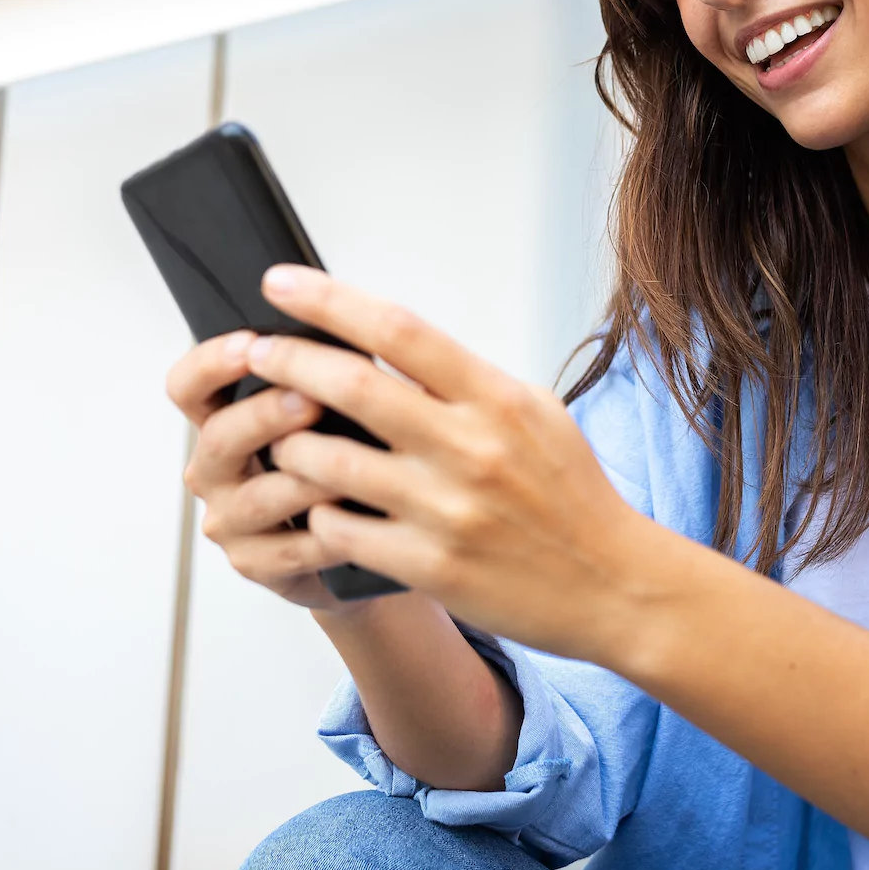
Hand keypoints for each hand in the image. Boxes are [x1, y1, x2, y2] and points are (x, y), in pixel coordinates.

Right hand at [165, 329, 351, 609]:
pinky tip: (359, 519)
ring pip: (258, 496)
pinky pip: (289, 548)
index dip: (211, 362)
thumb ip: (321, 379)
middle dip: (265, 414)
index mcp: (223, 420)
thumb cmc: (341, 464)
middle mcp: (216, 469)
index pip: (189, 386)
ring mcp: (231, 519)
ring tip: (350, 465)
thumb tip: (346, 334)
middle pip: (220, 436)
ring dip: (306, 478)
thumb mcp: (328, 415)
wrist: (357, 543)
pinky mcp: (255, 564)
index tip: (251, 343)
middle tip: (309, 400)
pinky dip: (328, 533)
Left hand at [248, 265, 686, 661]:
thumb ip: (465, 382)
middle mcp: (470, 448)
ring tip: (281, 437)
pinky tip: (319, 506)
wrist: (614, 587)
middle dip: (287, 360)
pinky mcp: (430, 566)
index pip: (398, 328)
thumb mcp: (533, 416)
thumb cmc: (570, 495)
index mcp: (496, 399)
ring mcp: (447, 510)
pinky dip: (318, 512)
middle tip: (254, 351)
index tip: (280, 282)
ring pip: (330, 460)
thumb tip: (391, 342)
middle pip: (351, 385)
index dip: (329, 300)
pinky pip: (341, 529)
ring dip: (290, 444)